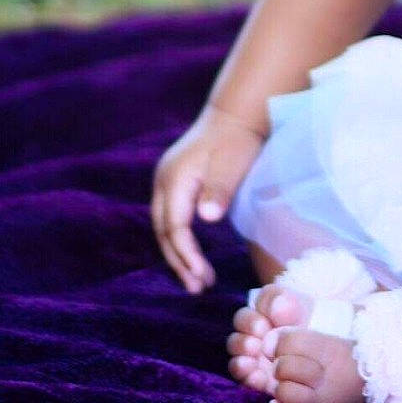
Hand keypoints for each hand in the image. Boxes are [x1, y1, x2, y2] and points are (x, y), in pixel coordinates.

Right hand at [151, 104, 263, 293]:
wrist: (235, 114)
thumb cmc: (238, 139)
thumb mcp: (232, 164)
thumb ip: (219, 190)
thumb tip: (205, 218)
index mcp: (175, 178)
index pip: (174, 228)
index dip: (187, 255)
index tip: (202, 278)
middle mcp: (163, 180)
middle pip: (164, 231)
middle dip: (179, 262)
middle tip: (198, 288)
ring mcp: (166, 181)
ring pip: (165, 227)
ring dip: (179, 254)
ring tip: (199, 280)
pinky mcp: (174, 182)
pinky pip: (171, 218)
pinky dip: (180, 240)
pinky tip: (194, 254)